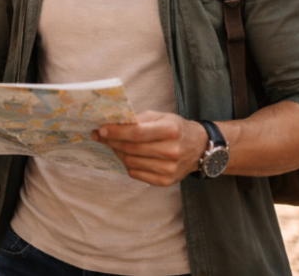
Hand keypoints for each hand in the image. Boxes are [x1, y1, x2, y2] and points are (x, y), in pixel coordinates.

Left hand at [92, 111, 208, 185]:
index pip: (137, 133)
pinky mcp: (166, 181)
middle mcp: (171, 151)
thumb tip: (113, 124)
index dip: (117, 132)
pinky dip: (128, 164)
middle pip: (132, 148)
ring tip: (113, 145)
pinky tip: (127, 156)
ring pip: (131, 162)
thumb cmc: (176, 129)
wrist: (198, 148)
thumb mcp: (161, 116)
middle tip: (100, 136)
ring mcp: (169, 169)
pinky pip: (136, 174)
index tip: (101, 129)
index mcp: (170, 131)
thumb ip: (139, 120)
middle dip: (112, 142)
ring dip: (118, 152)